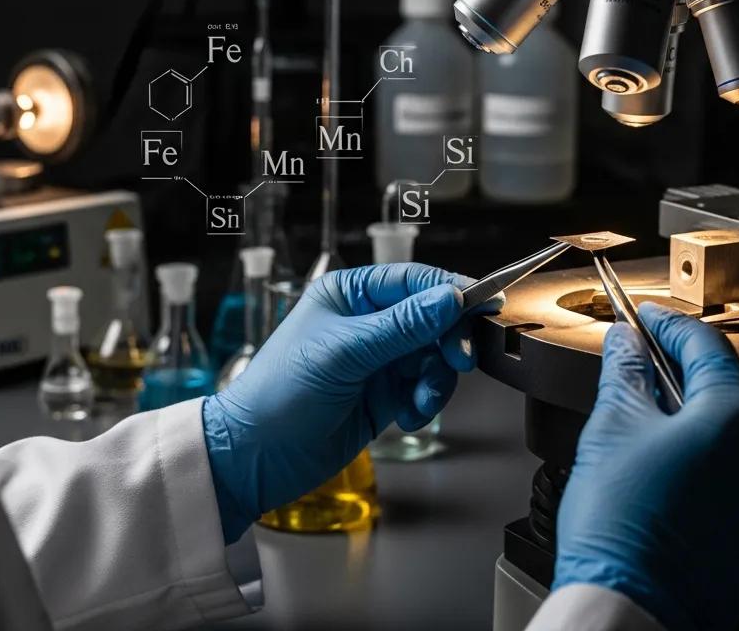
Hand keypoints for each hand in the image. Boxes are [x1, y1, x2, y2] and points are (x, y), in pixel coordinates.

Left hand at [202, 263, 493, 542]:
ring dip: (436, 379)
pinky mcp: (384, 392)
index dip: (451, 291)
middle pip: (432, 318)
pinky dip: (426, 401)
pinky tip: (407, 414)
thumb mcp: (345, 353)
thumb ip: (403, 326)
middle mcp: (366, 321)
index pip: (413, 280)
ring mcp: (377, 358)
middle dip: (447, 341)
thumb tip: (449, 299)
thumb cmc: (279, 395)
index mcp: (349, 294)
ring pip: (434, 355)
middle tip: (458, 361)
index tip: (483, 304)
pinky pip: (425, 386)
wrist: (255, 458)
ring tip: (418, 401)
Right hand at [554, 303, 738, 630]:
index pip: (702, 343)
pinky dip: (712, 450)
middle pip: (724, 381)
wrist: (635, 609)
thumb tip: (626, 345)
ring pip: (736, 425)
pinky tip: (671, 459)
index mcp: (736, 411)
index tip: (645, 316)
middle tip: (640, 358)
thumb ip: (625, 372)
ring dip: (696, 409)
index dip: (666, 323)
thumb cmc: (625, 528)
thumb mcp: (613, 425)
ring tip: (648, 413)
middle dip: (681, 365)